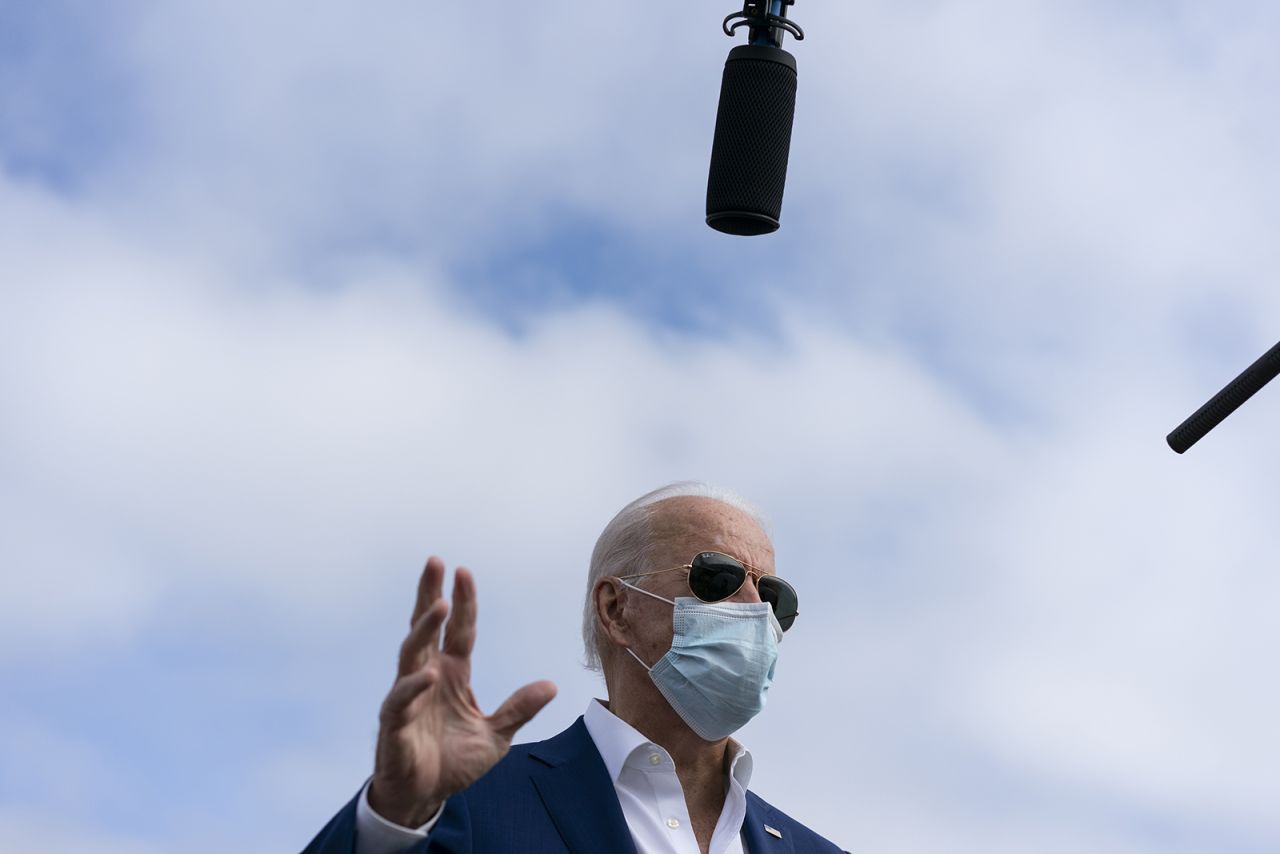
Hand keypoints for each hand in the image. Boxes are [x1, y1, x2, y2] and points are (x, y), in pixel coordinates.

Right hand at [368, 556, 556, 826]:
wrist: (423, 799)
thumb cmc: (452, 763)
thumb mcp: (496, 736)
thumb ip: (519, 709)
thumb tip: (552, 685)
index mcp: (452, 674)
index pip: (460, 631)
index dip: (463, 603)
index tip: (464, 571)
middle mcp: (428, 677)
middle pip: (427, 628)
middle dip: (430, 594)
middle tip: (435, 562)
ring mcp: (409, 697)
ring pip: (412, 654)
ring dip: (424, 628)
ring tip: (438, 603)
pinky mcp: (394, 723)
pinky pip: (401, 699)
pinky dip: (414, 687)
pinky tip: (429, 675)